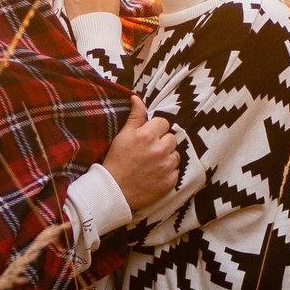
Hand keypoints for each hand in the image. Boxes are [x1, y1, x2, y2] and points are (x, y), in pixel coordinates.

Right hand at [102, 94, 182, 212]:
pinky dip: (167, 172)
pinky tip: (155, 174)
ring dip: (167, 157)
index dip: (155, 129)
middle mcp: (160, 149)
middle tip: (149, 151)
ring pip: (175, 154)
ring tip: (152, 163)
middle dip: (162, 142)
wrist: (114, 190)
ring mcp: (166, 166)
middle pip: (172, 138)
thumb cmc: (116, 161)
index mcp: (147, 135)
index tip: (147, 137)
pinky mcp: (170, 181)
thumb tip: (137, 98)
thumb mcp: (122, 135)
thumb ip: (135, 116)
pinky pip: (175, 171)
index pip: (164, 123)